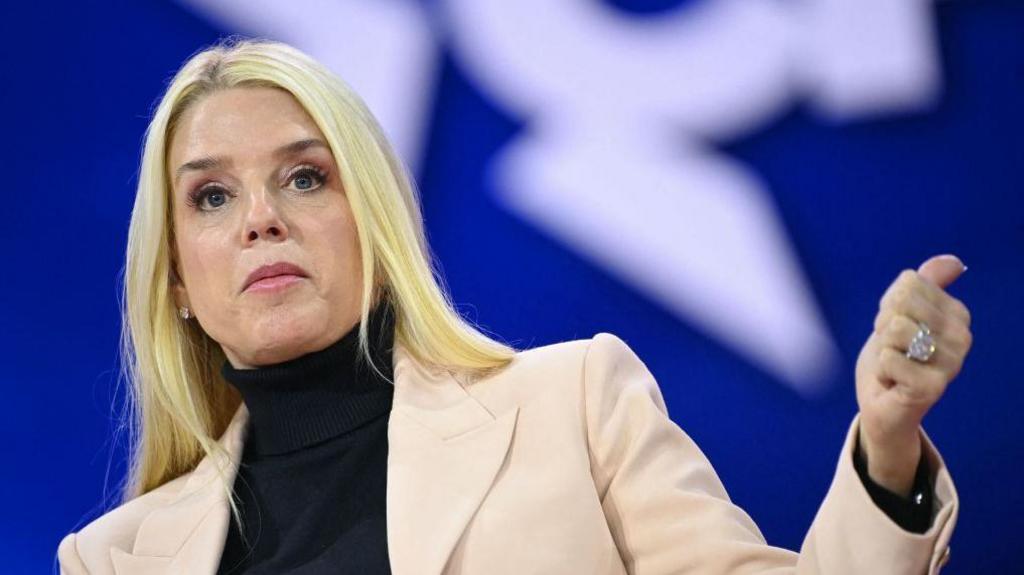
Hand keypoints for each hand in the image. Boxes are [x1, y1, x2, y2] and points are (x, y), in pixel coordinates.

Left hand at [854, 254, 971, 495]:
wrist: (882, 404)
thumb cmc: (892, 355)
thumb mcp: (902, 312)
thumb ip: (926, 284)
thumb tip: (955, 262)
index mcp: (957, 315)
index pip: (909, 283)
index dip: (889, 304)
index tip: (896, 327)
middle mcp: (962, 337)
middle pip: (900, 303)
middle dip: (884, 325)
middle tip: (892, 347)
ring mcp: (951, 363)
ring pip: (895, 328)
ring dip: (882, 347)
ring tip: (892, 363)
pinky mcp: (932, 387)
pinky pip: (889, 358)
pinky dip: (881, 369)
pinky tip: (892, 381)